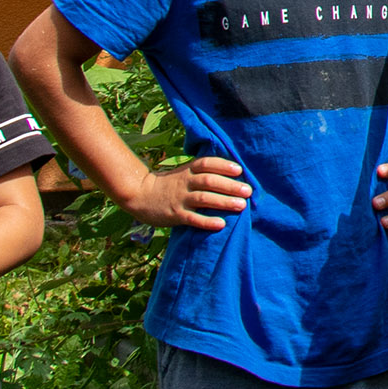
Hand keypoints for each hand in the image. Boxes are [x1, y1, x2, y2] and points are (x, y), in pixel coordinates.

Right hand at [119, 158, 251, 231]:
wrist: (139, 195)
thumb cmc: (167, 184)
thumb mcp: (182, 173)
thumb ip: (200, 172)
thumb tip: (229, 174)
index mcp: (187, 170)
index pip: (207, 164)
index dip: (223, 165)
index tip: (239, 170)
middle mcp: (185, 182)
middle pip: (209, 181)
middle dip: (230, 186)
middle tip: (248, 191)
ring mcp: (179, 199)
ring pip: (204, 199)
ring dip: (224, 202)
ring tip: (241, 206)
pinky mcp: (175, 215)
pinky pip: (193, 219)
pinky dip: (207, 222)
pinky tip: (221, 224)